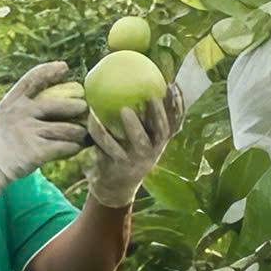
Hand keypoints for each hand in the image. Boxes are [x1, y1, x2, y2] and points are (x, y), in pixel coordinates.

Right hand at [0, 61, 92, 193]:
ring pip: (68, 129)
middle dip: (78, 106)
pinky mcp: (37, 151)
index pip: (33, 78)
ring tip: (83, 134)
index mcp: (13, 101)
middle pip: (60, 105)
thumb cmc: (2, 138)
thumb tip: (54, 93)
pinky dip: (75, 147)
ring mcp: (29, 132)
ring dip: (80, 132)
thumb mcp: (5, 113)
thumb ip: (24, 103)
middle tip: (84, 108)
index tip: (64, 68)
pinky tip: (76, 147)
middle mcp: (21, 113)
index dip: (50, 70)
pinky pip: (66, 146)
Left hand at [85, 84, 181, 208]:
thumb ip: (142, 118)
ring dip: (134, 126)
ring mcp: (137, 160)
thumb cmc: (126, 154)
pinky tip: (93, 118)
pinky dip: (101, 132)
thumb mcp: (138, 138)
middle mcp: (153, 150)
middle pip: (162, 131)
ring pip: (140, 142)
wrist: (114, 187)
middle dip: (160, 113)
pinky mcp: (119, 166)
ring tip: (125, 110)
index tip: (173, 85)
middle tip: (152, 95)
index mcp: (159, 141)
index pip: (175, 122)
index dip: (178, 105)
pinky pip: (109, 147)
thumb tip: (134, 82)